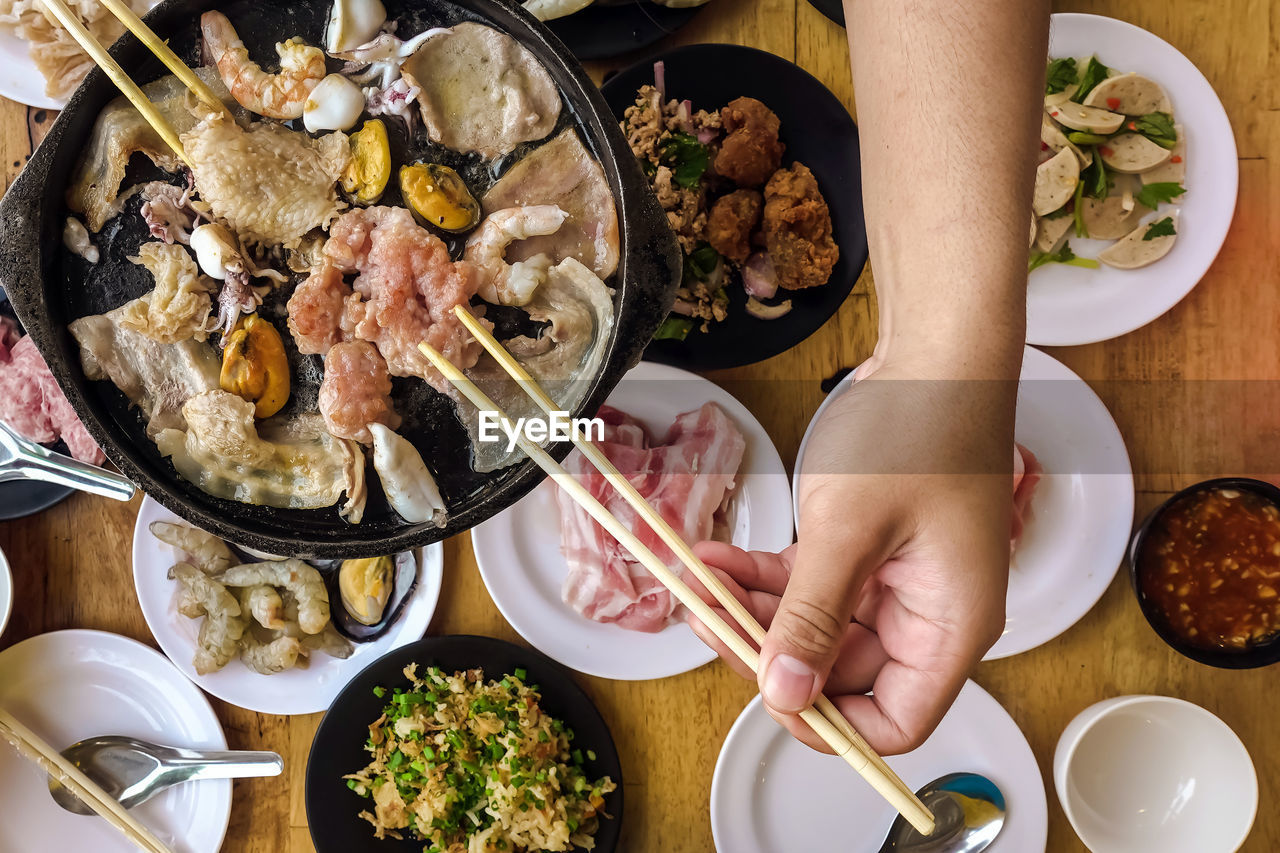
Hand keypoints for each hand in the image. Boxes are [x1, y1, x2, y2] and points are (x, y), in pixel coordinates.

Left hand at [688, 357, 1016, 753]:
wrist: (935, 353)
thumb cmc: (919, 429)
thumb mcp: (853, 528)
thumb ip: (814, 616)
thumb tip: (785, 695)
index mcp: (948, 627)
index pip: (897, 722)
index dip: (832, 726)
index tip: (768, 694)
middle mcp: (924, 616)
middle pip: (841, 676)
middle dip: (769, 652)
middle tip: (708, 620)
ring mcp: (893, 584)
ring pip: (812, 628)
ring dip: (752, 609)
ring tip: (698, 580)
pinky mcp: (864, 552)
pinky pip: (806, 585)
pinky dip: (761, 574)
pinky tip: (715, 556)